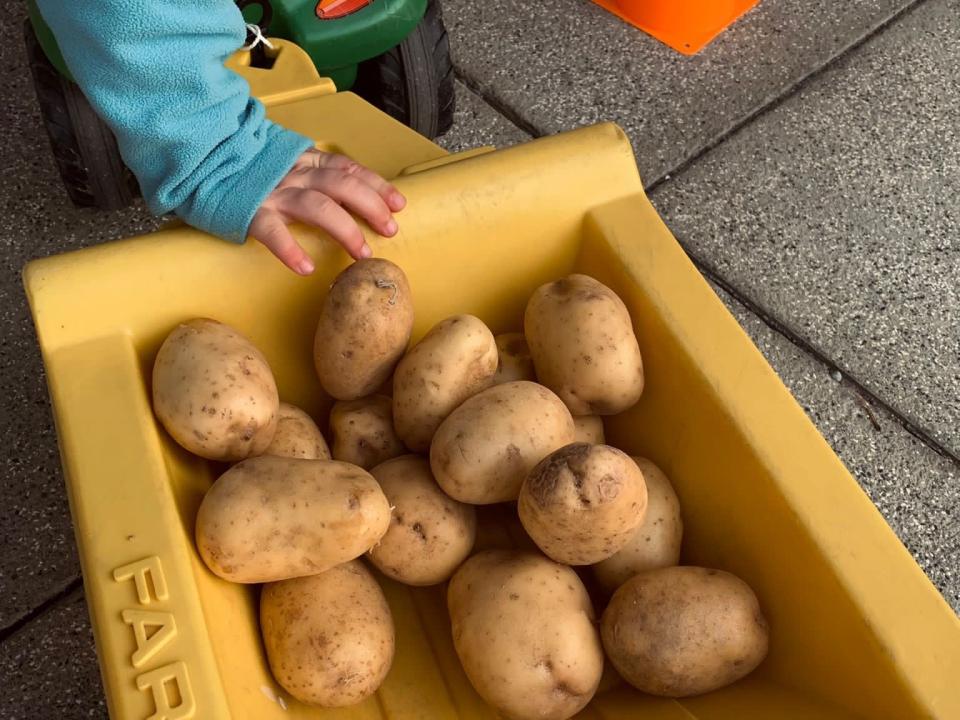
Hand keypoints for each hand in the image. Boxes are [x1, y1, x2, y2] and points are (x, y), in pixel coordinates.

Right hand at [249, 149, 405, 274]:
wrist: (197, 158)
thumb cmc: (244, 168)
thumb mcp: (282, 160)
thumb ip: (311, 171)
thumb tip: (347, 191)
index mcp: (303, 160)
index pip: (348, 169)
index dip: (376, 185)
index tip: (398, 203)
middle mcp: (293, 174)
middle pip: (341, 186)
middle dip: (370, 207)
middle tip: (389, 230)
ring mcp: (271, 192)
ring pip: (317, 207)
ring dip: (344, 229)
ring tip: (361, 254)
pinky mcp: (247, 211)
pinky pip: (272, 231)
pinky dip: (290, 249)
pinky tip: (305, 267)